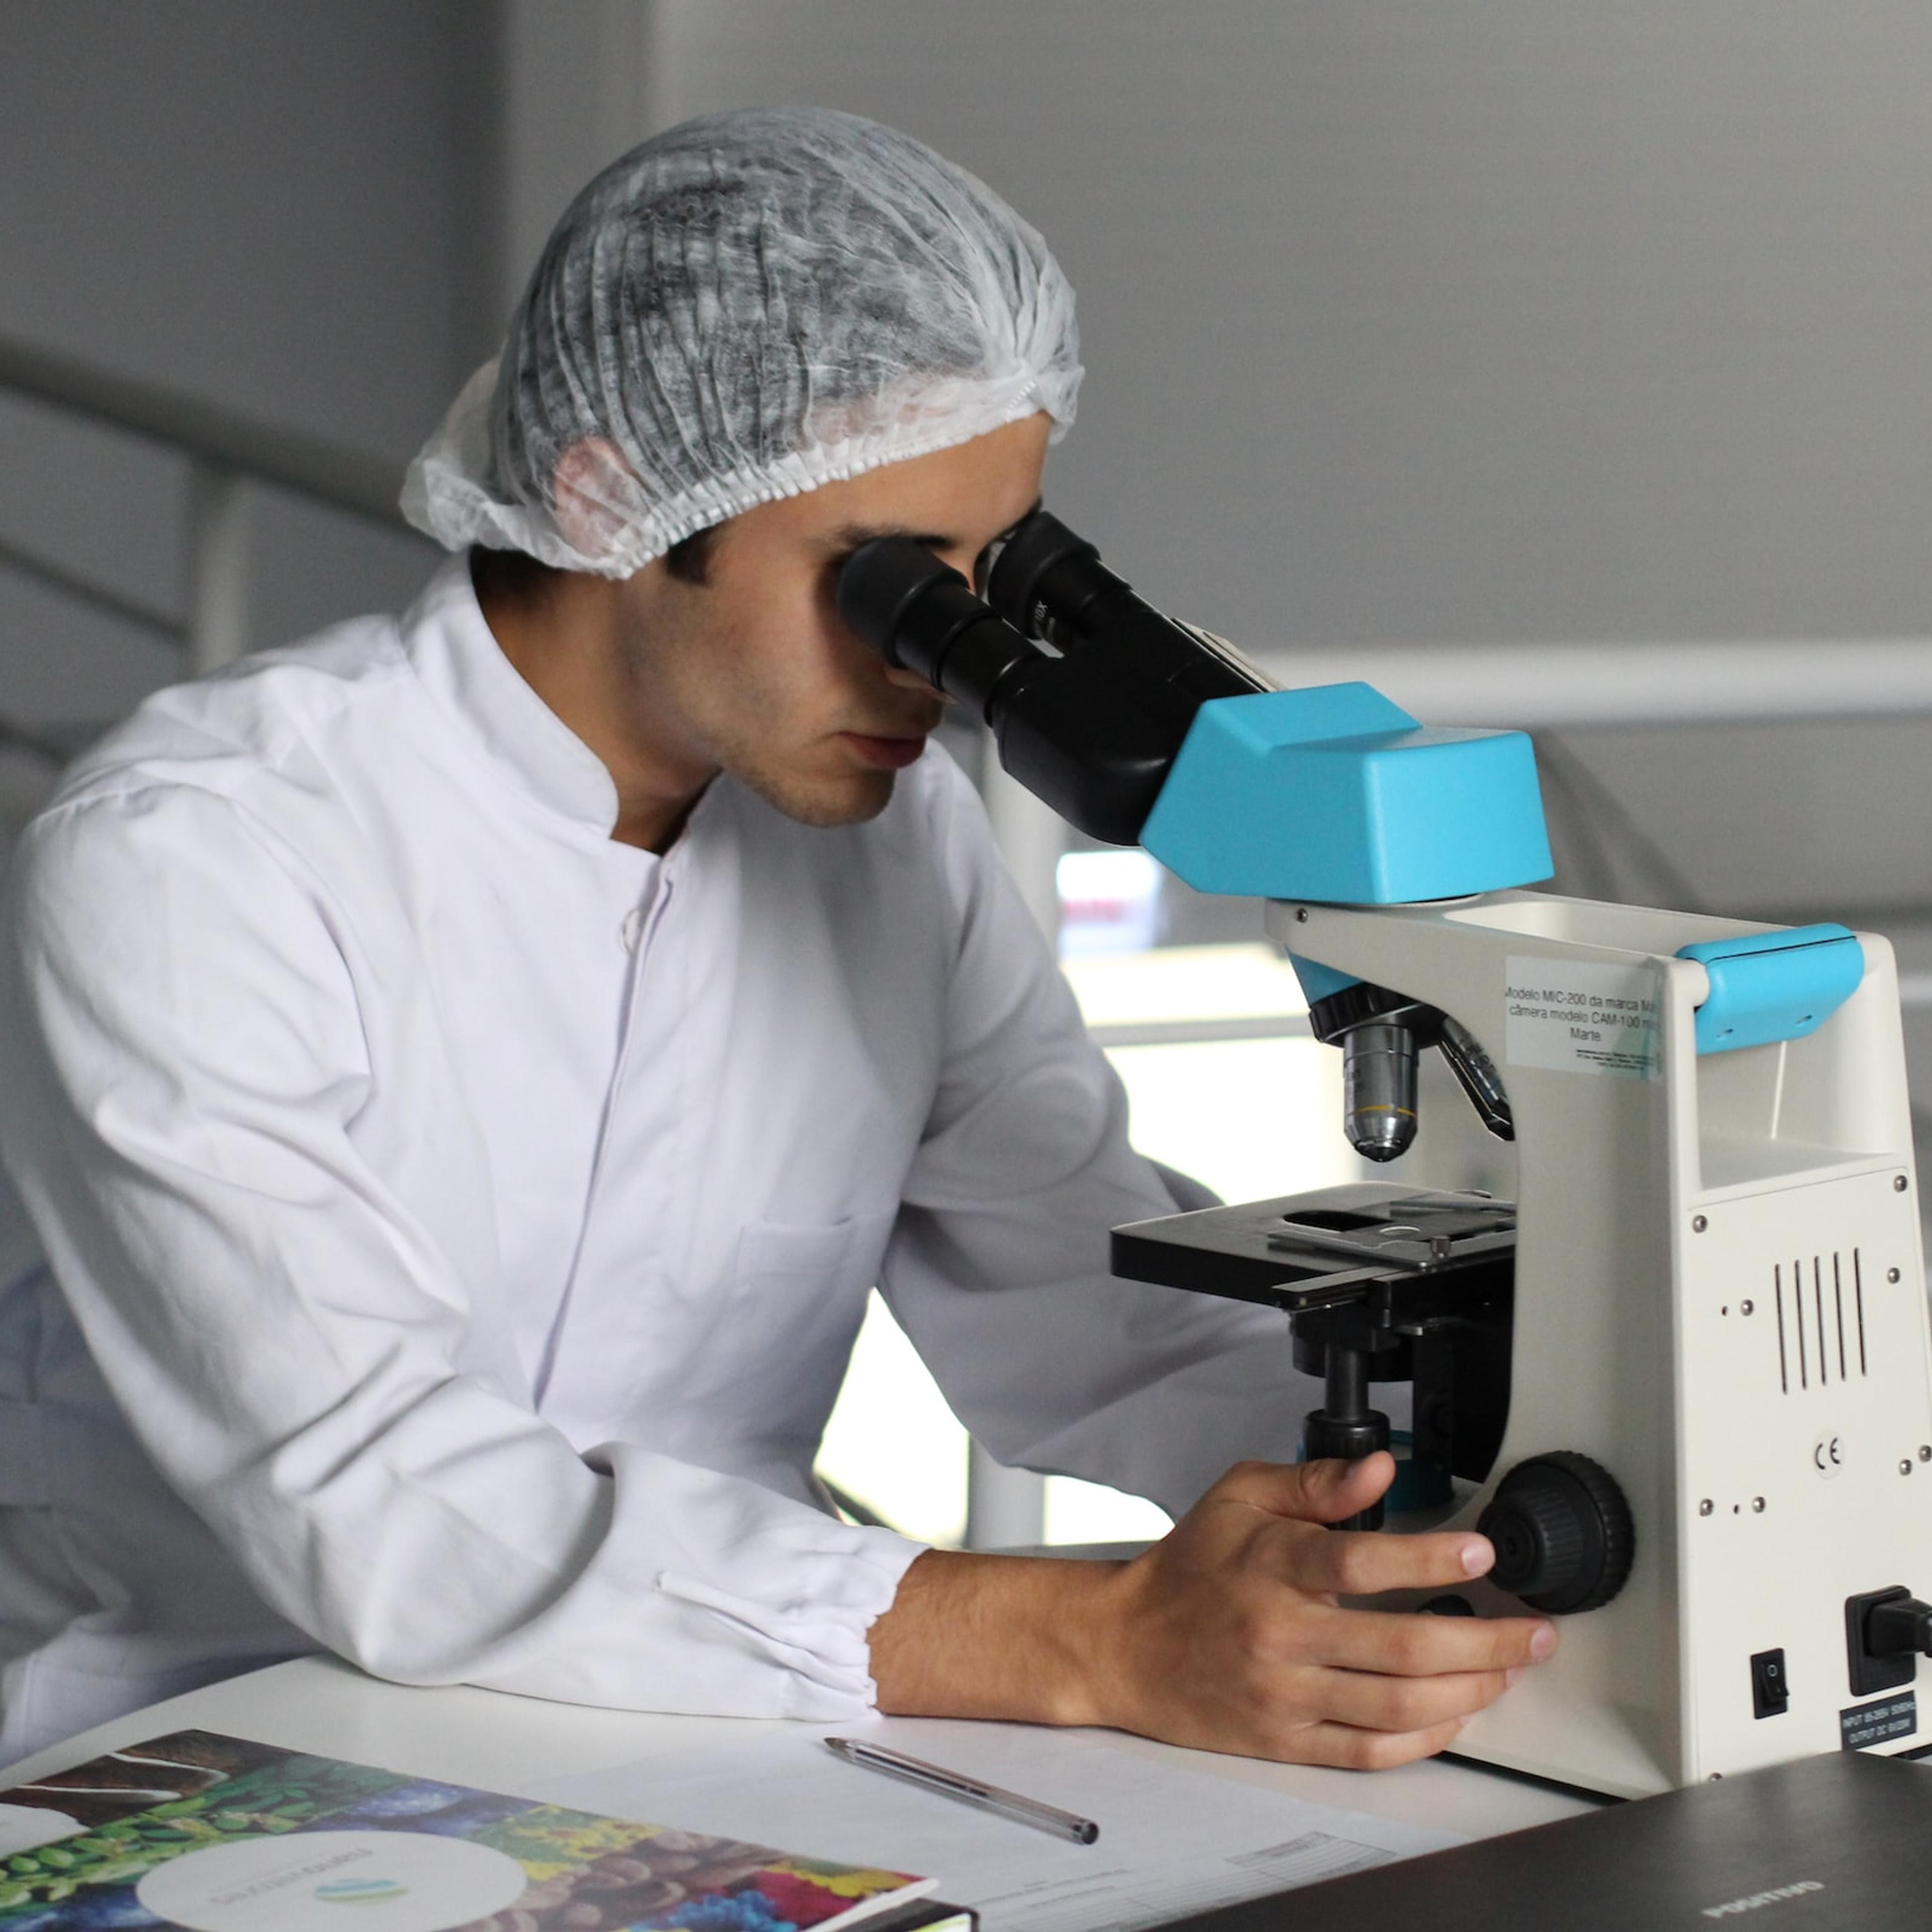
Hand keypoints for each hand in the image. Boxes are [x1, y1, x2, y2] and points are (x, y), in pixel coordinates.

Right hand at [1083, 1454, 1557, 1767]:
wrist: (1125, 1645)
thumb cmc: (1189, 1566)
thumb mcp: (1240, 1495)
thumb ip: (1315, 1480)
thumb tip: (1380, 1469)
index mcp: (1271, 1565)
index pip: (1360, 1563)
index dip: (1428, 1556)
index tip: (1480, 1550)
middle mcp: (1280, 1633)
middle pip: (1401, 1647)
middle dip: (1486, 1641)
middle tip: (1533, 1632)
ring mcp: (1284, 1694)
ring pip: (1397, 1705)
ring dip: (1469, 1691)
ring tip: (1508, 1671)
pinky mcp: (1284, 1740)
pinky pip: (1369, 1750)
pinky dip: (1424, 1738)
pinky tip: (1456, 1715)